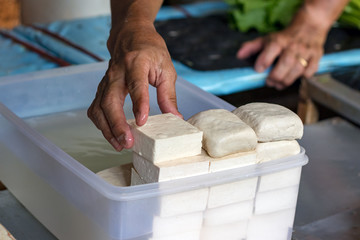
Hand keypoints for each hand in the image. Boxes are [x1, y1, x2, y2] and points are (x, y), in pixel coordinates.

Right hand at [87, 23, 181, 150]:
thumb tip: (175, 118)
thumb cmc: (150, 51)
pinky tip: (110, 134)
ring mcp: (106, 80)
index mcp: (137, 63)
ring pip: (99, 107)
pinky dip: (101, 123)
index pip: (136, 85)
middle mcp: (117, 72)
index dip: (138, 104)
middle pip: (110, 100)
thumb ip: (168, 94)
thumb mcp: (166, 68)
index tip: (141, 122)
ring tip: (119, 144)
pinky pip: (95, 108)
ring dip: (107, 128)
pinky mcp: (101, 88)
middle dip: (117, 124)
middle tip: (127, 141)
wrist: (130, 35)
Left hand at [237, 8, 328, 89]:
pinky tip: (294, 78)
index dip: (264, 60)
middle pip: (286, 63)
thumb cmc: (284, 37)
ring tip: (278, 84)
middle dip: (276, 76)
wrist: (309, 26)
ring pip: (297, 69)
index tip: (258, 70)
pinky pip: (310, 70)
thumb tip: (239, 55)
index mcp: (279, 41)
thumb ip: (251, 47)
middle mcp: (293, 46)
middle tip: (269, 82)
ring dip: (286, 80)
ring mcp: (306, 51)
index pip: (272, 49)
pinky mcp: (316, 56)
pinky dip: (303, 77)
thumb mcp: (266, 39)